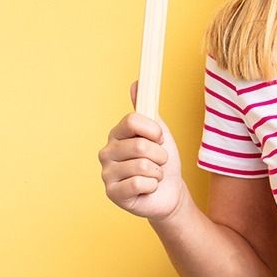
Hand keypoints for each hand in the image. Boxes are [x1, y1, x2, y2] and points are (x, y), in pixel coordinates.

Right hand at [97, 80, 187, 221]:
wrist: (169, 191)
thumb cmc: (162, 161)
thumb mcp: (158, 132)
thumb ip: (146, 110)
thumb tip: (137, 82)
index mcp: (116, 134)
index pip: (132, 121)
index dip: (153, 130)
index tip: (160, 138)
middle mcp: (107, 152)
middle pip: (140, 145)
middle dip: (159, 155)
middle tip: (158, 162)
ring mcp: (106, 173)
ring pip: (142, 165)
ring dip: (157, 172)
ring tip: (153, 175)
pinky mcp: (112, 193)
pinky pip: (139, 183)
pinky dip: (151, 186)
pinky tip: (147, 188)